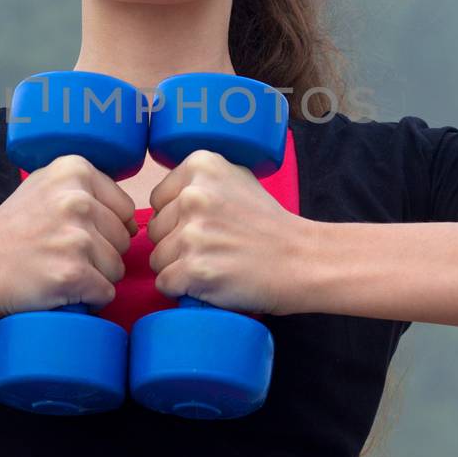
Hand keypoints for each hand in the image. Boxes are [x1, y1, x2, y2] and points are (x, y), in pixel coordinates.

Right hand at [0, 154, 139, 317]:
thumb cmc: (11, 229)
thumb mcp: (45, 185)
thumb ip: (85, 187)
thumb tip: (128, 215)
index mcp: (75, 170)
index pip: (125, 210)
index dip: (105, 228)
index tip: (75, 233)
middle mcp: (78, 199)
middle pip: (124, 240)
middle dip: (101, 254)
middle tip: (62, 254)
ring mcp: (77, 237)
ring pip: (118, 268)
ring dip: (95, 277)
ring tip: (59, 269)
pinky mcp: (74, 273)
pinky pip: (106, 293)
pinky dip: (88, 298)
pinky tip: (62, 288)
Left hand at [146, 150, 315, 315]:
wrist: (303, 260)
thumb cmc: (270, 225)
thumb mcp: (238, 179)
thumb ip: (200, 180)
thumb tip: (166, 196)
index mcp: (200, 166)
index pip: (158, 200)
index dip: (177, 218)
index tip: (207, 226)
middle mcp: (192, 195)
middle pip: (154, 230)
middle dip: (176, 244)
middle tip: (214, 249)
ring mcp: (192, 233)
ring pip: (157, 258)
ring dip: (179, 268)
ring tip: (214, 265)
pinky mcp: (194, 269)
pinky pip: (165, 283)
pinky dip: (183, 290)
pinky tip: (210, 283)